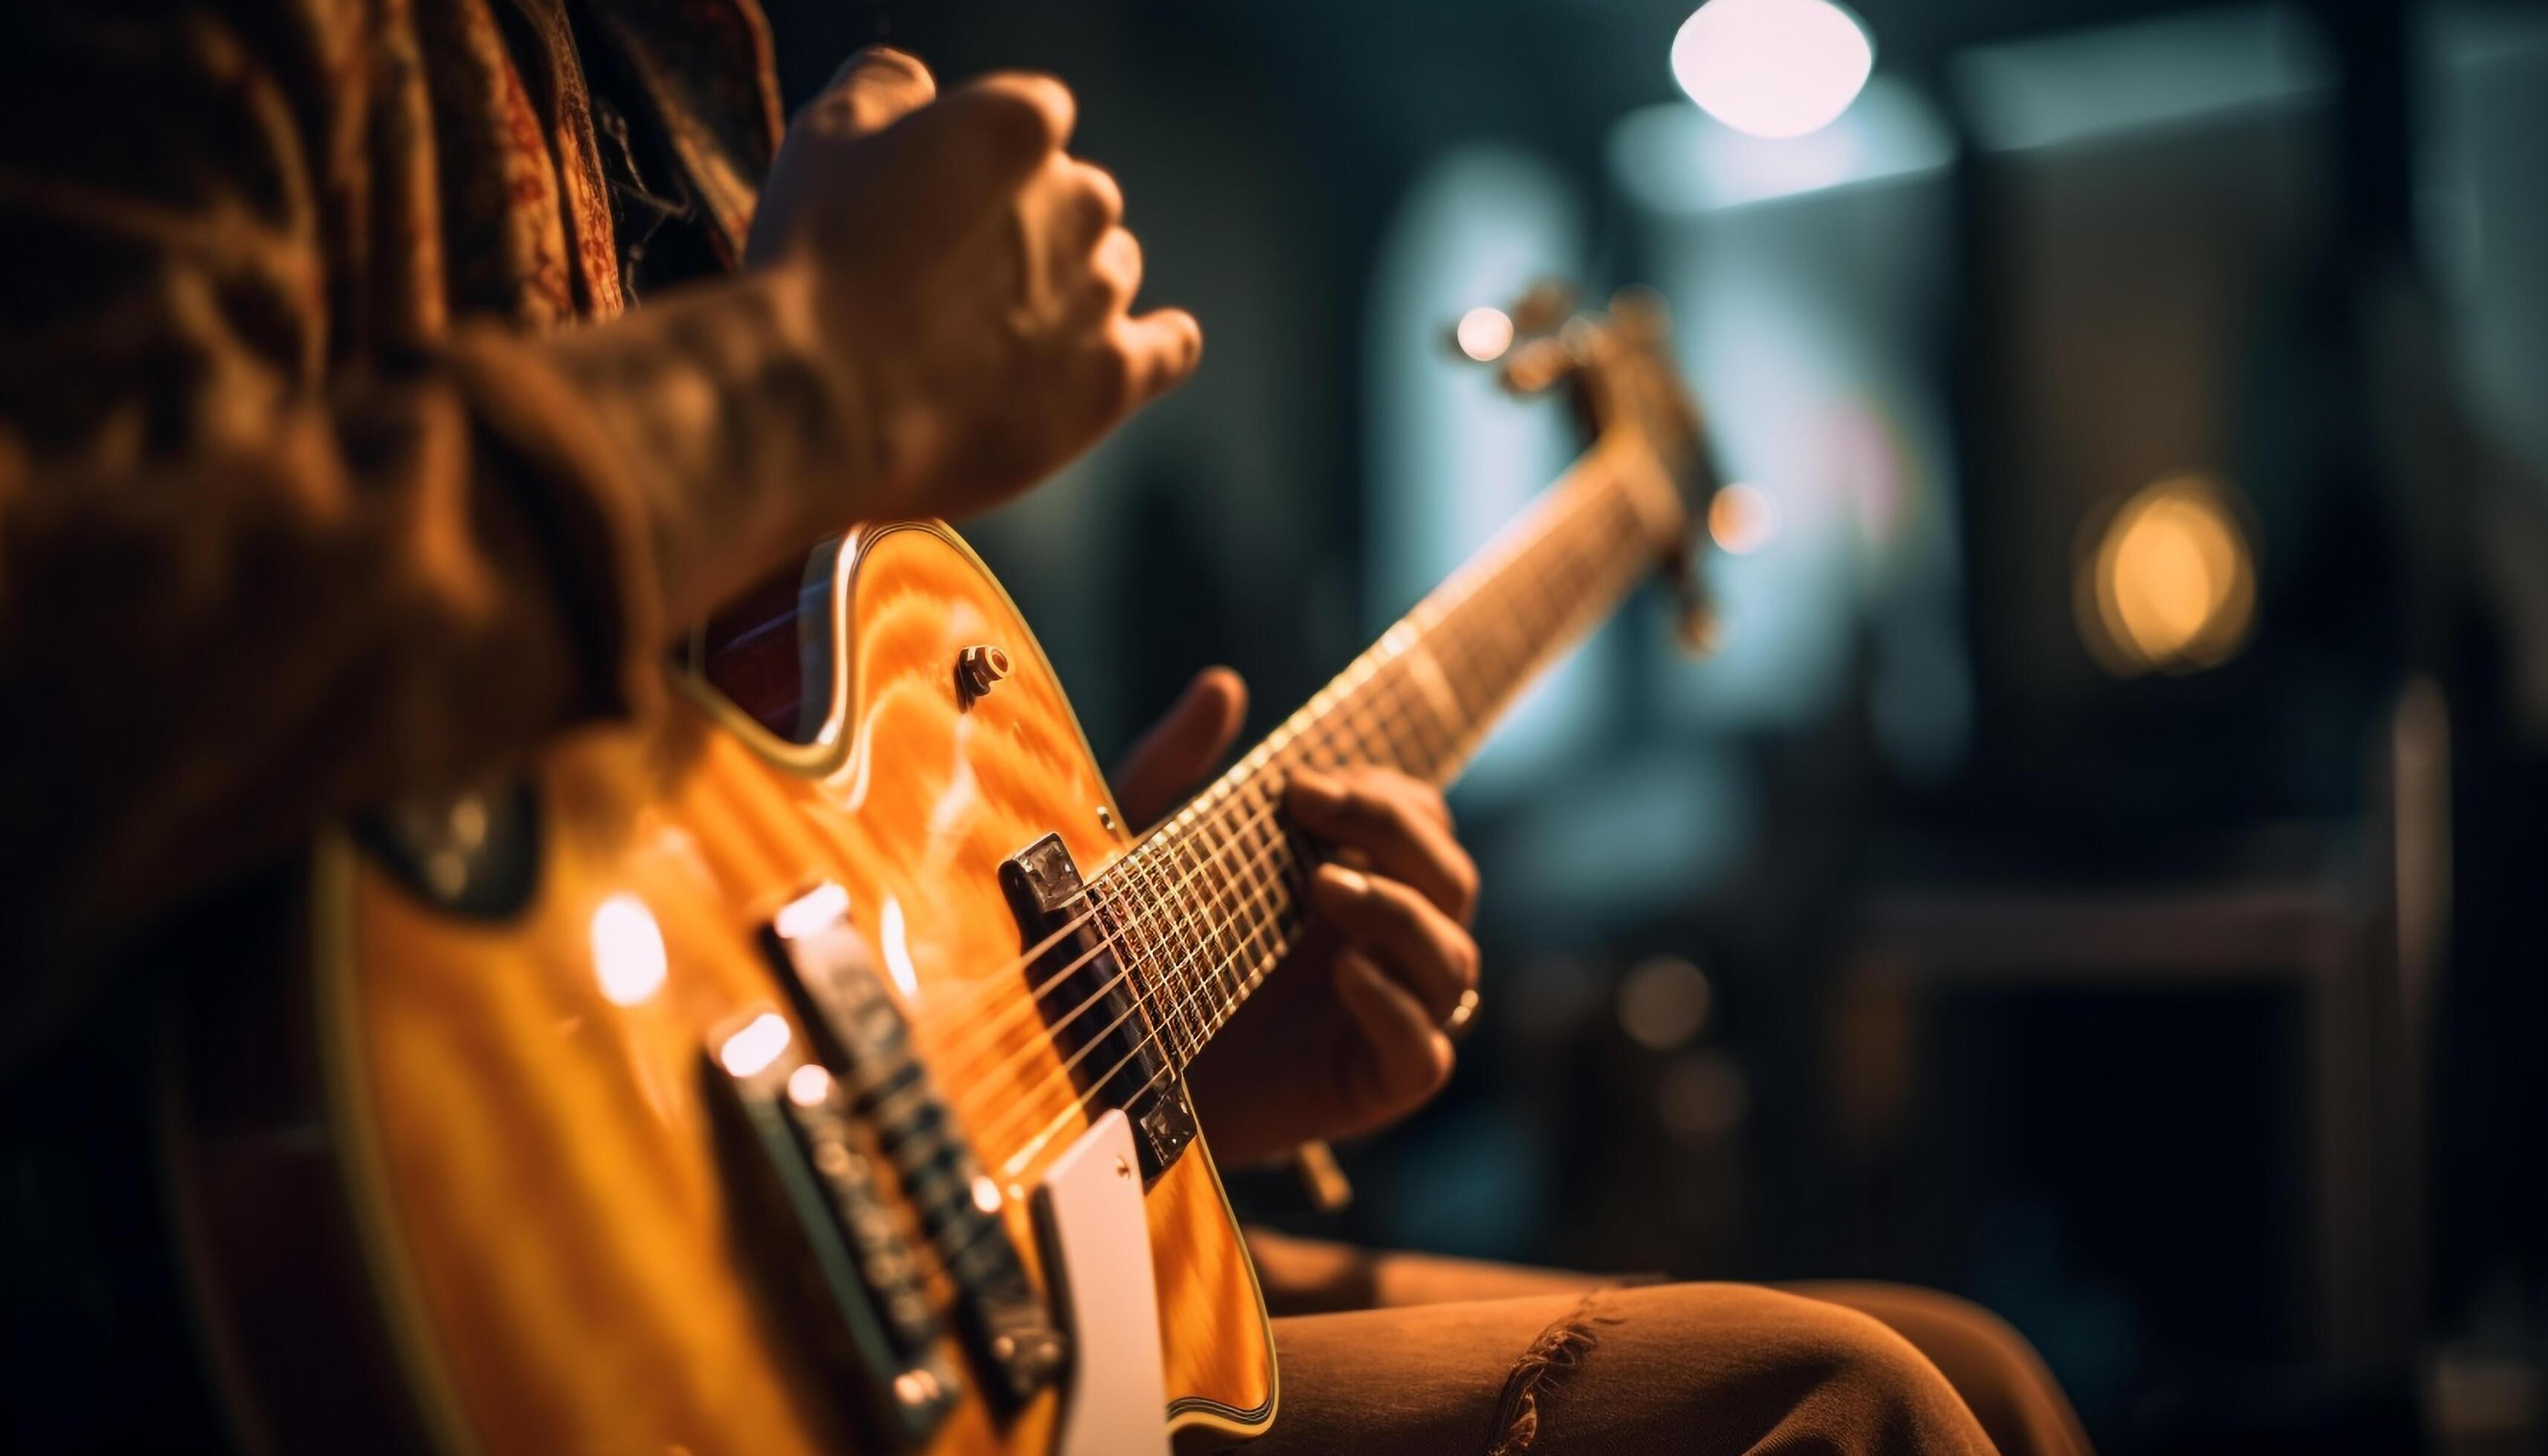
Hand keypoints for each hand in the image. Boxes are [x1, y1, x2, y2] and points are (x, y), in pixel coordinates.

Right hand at [748, 47, 1200, 521]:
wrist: (825, 404)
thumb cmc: (817, 264)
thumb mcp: (828, 135)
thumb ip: (888, 87)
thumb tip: (915, 86)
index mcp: (1020, 123)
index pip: (1034, 119)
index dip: (989, 160)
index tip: (947, 200)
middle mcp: (1080, 200)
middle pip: (1080, 200)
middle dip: (1034, 229)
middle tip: (962, 277)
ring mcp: (1102, 292)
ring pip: (1111, 272)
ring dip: (1071, 289)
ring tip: (1002, 332)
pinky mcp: (1113, 378)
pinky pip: (1167, 349)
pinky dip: (1158, 343)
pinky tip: (1145, 347)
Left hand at [1110, 671, 1481, 1166]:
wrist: (1087, 1081)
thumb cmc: (1117, 965)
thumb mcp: (1134, 857)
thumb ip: (1173, 770)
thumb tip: (1224, 684)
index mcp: (1344, 887)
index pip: (1420, 824)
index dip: (1383, 794)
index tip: (1298, 783)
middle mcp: (1378, 949)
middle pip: (1453, 876)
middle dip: (1395, 831)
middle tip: (1312, 809)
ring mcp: (1382, 1019)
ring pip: (1456, 959)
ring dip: (1401, 911)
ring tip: (1325, 887)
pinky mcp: (1369, 1088)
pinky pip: (1427, 1051)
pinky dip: (1397, 1007)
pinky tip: (1345, 974)